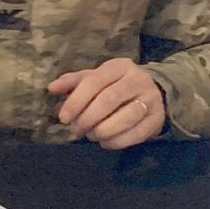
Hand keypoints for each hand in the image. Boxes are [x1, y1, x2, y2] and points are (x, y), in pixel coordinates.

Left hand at [47, 58, 167, 148]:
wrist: (155, 92)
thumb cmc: (116, 86)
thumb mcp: (97, 78)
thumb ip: (74, 82)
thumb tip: (52, 88)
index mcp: (120, 66)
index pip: (95, 81)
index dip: (76, 101)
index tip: (64, 118)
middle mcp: (138, 79)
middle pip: (109, 100)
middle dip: (87, 118)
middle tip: (76, 130)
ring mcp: (151, 99)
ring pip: (125, 118)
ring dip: (102, 131)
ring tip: (91, 135)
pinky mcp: (157, 118)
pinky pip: (136, 134)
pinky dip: (116, 142)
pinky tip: (105, 142)